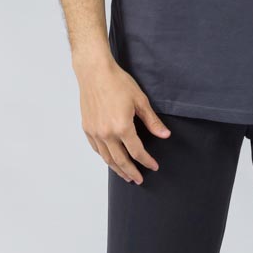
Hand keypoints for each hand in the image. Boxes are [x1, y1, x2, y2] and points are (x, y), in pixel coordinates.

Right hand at [75, 55, 169, 183]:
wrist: (94, 72)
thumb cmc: (117, 82)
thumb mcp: (140, 100)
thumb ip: (152, 121)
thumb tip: (164, 135)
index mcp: (122, 127)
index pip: (137, 152)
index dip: (146, 161)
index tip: (153, 166)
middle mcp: (106, 133)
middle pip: (121, 160)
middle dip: (131, 172)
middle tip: (139, 180)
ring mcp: (95, 132)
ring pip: (107, 158)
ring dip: (117, 169)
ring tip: (126, 175)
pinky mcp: (87, 128)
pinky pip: (97, 149)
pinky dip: (105, 157)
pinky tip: (111, 160)